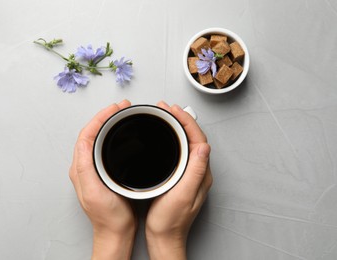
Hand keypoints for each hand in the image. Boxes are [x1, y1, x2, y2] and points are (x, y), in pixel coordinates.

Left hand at [69, 100, 136, 259]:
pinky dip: (113, 135)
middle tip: (120, 107)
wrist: (116, 231)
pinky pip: (105, 146)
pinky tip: (122, 133)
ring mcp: (94, 169)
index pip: (86, 134)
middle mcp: (84, 166)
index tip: (114, 109)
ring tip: (121, 114)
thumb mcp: (94, 191)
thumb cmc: (108, 216)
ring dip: (108, 124)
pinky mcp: (104, 172)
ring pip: (98, 138)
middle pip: (92, 133)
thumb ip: (85, 167)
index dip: (100, 118)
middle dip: (105, 117)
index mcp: (80, 168)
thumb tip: (83, 143)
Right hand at [146, 102, 212, 259]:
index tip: (173, 110)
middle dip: (182, 120)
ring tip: (166, 116)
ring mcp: (190, 175)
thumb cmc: (170, 221)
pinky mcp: (181, 178)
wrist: (164, 237)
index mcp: (201, 174)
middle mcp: (198, 173)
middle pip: (194, 138)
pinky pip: (181, 151)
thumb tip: (205, 147)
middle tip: (167, 108)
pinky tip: (165, 136)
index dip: (187, 122)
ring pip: (187, 143)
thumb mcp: (182, 195)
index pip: (198, 140)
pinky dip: (174, 139)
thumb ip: (195, 171)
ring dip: (178, 127)